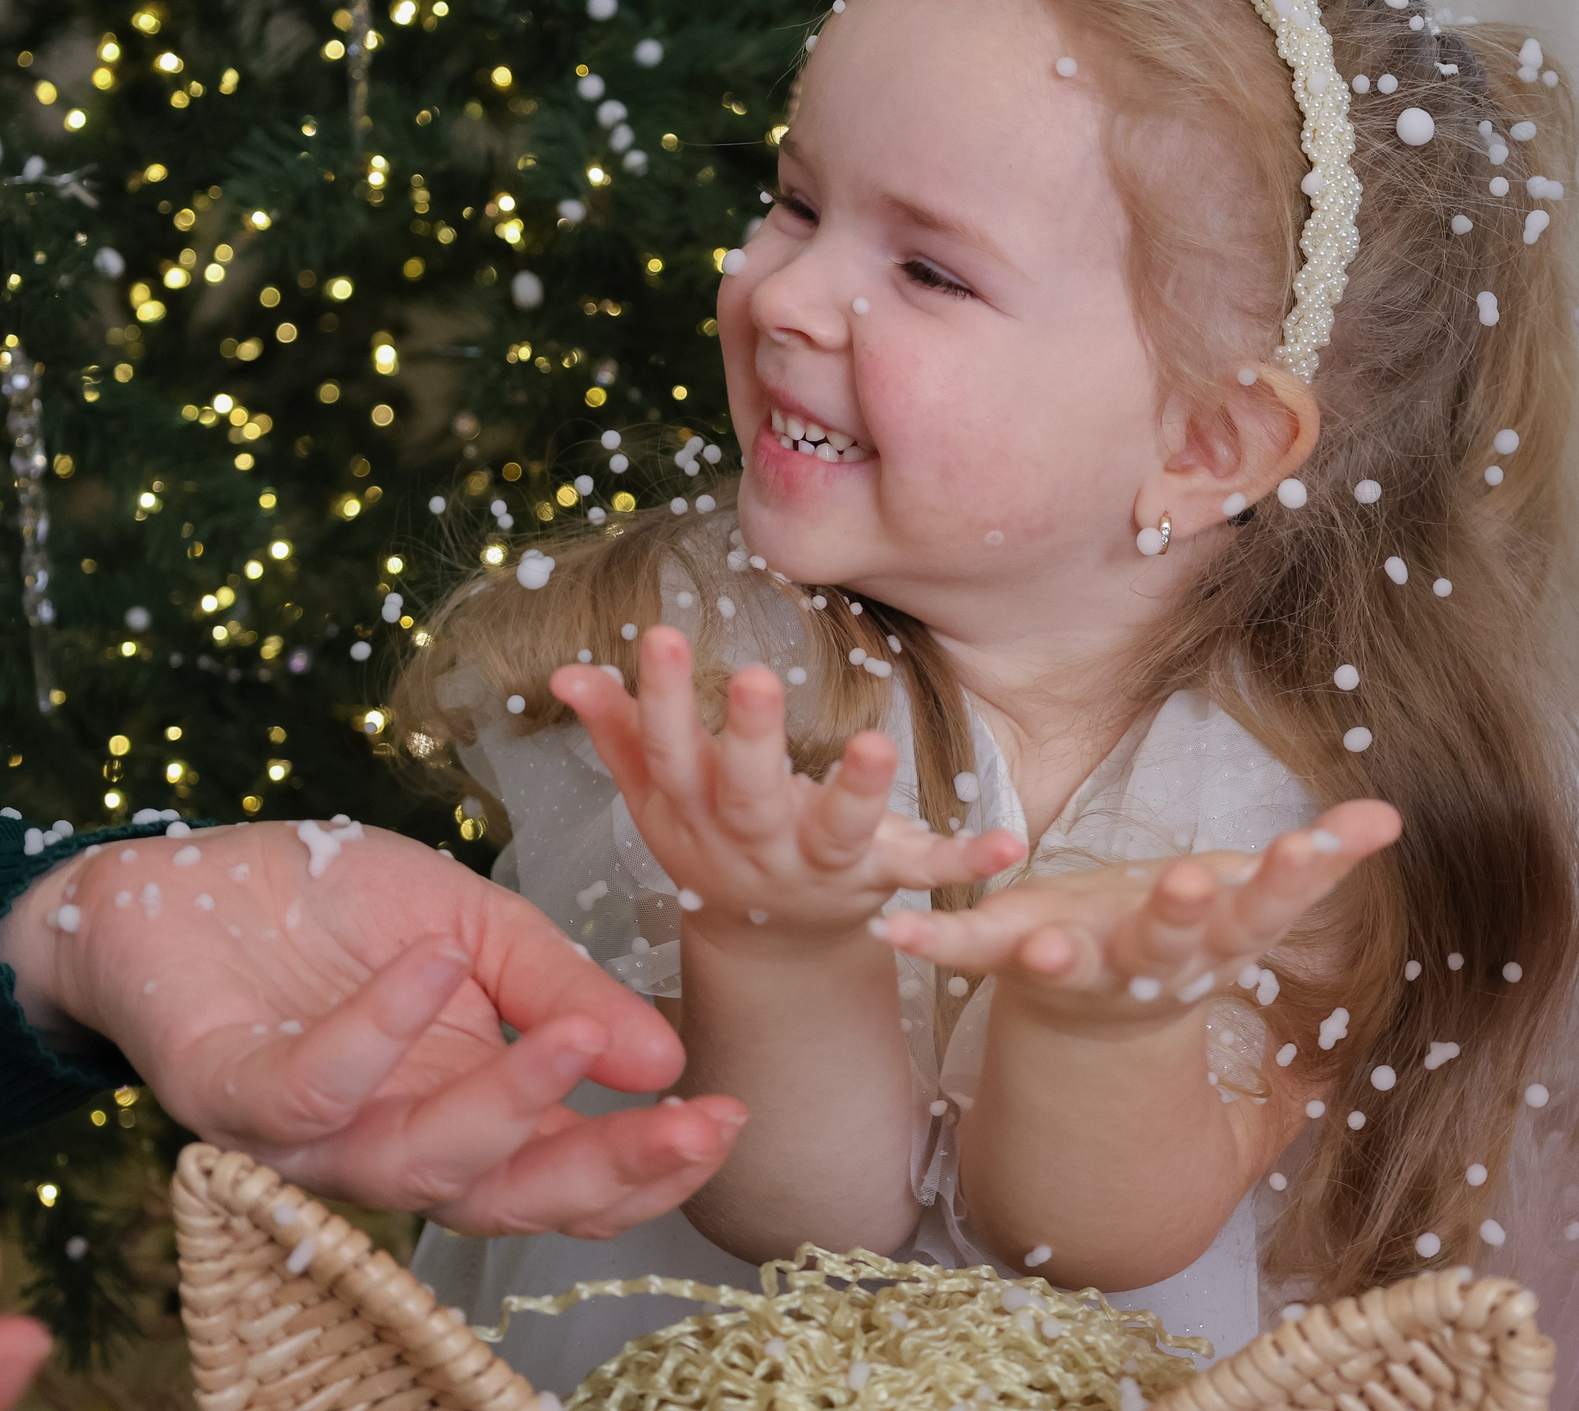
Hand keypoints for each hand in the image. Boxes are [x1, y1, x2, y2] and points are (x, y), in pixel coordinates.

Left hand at [0, 825, 745, 1239]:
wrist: (187, 874)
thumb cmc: (335, 908)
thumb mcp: (478, 923)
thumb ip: (562, 985)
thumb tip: (669, 1056)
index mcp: (464, 1112)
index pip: (563, 1178)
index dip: (647, 1167)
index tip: (726, 1118)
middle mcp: (391, 1146)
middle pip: (507, 1203)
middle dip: (608, 1172)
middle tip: (693, 1123)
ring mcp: (308, 1136)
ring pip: (417, 1166)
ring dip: (508, 1105)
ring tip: (579, 1033)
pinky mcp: (227, 1096)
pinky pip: (312, 1089)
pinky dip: (377, 1032)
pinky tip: (430, 964)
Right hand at [550, 626, 1025, 947]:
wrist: (769, 943)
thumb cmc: (710, 838)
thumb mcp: (657, 793)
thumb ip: (619, 730)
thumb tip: (567, 672)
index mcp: (692, 810)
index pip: (668, 752)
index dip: (661, 699)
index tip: (663, 636)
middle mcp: (751, 842)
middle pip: (746, 794)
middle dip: (751, 740)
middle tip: (760, 679)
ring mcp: (818, 865)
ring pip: (834, 832)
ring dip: (855, 792)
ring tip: (876, 744)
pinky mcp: (879, 880)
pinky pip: (926, 873)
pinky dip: (968, 861)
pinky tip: (1011, 841)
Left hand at [876, 804, 1399, 1027]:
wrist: (1097, 1018)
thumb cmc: (1182, 936)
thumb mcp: (1252, 899)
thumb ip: (1316, 860)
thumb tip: (1395, 815)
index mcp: (1213, 941)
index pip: (1267, 908)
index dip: (1294, 880)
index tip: (1321, 846)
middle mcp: (1149, 963)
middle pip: (1172, 940)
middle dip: (1179, 914)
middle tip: (1189, 885)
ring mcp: (1077, 967)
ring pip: (1071, 963)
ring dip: (1058, 955)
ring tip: (1040, 942)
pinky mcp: (1007, 956)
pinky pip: (966, 949)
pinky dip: (931, 940)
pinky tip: (893, 929)